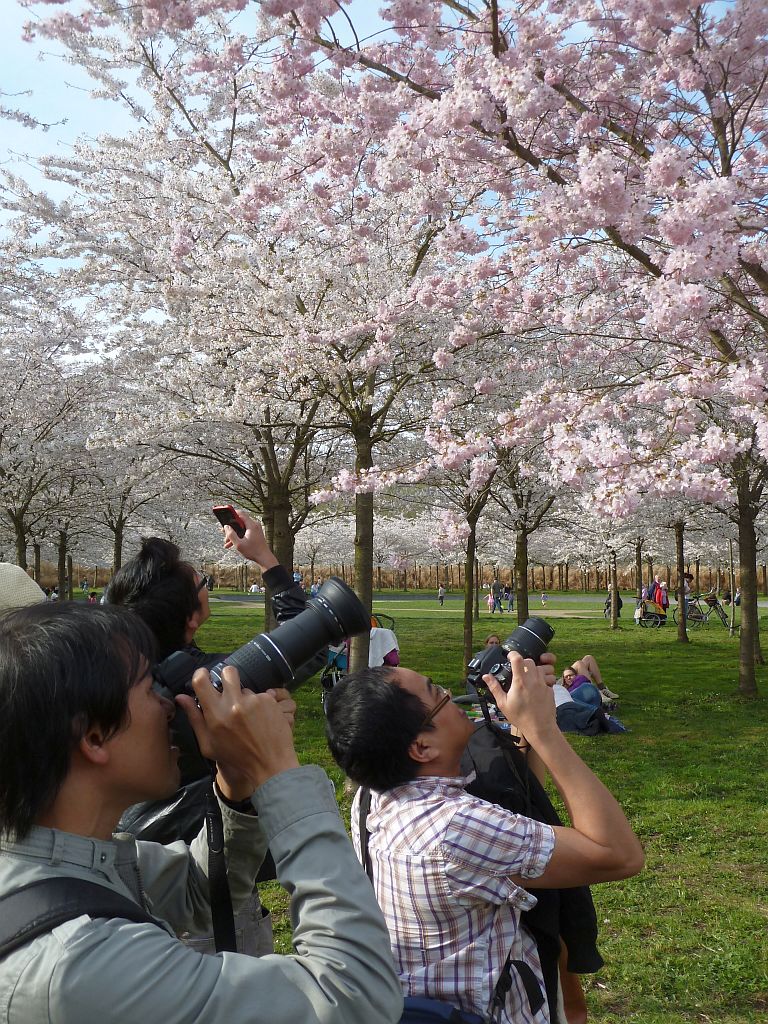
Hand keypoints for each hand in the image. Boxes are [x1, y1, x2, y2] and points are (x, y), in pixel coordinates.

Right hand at [175, 666, 298, 796]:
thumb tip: (181, 697)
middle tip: (229, 689)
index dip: (201, 674)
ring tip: (249, 718)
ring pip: (246, 688)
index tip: (203, 675)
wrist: (269, 765)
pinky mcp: (270, 701)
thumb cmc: (236, 758)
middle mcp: (234, 703)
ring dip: (245, 698)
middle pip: (228, 672)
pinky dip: (260, 705)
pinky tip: (261, 721)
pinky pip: (261, 696)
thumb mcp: (208, 745)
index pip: (201, 681)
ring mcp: (253, 700)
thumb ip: (194, 718)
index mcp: (215, 714)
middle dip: (227, 677)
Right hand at [221, 509, 278, 570]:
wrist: (264, 558)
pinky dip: (239, 536)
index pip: (241, 514)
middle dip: (231, 528)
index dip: (232, 513)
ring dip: (234, 534)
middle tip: (223, 533)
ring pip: (241, 528)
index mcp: (251, 525)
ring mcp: (255, 529)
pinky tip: (232, 544)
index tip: (225, 515)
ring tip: (226, 542)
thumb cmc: (253, 551)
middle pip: (240, 522)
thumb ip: (231, 534)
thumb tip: (226, 527)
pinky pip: (245, 532)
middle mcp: (254, 525)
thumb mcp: (238, 544)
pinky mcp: (255, 534)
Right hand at [484, 652, 557, 741]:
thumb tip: (486, 676)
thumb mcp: (503, 704)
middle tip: (517, 669)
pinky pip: (545, 678)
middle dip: (522, 662)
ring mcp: (543, 684)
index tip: (509, 656)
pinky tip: (535, 688)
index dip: (513, 654)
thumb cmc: (520, 717)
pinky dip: (540, 679)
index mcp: (520, 682)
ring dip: (532, 669)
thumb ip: (495, 688)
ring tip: (527, 678)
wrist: (540, 728)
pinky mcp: (550, 689)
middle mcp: (533, 680)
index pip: (518, 659)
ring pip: (539, 668)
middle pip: (529, 661)